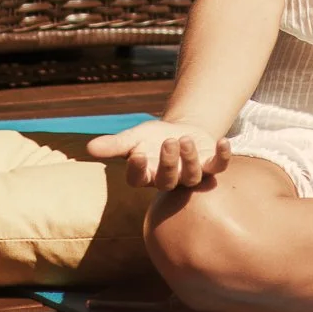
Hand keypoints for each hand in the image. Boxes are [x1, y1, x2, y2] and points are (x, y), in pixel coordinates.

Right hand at [85, 120, 229, 189]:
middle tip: (169, 142)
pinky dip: (223, 156)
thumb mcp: (134, 137)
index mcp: (147, 175)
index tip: (137, 154)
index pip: (138, 180)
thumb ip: (115, 145)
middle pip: (168, 180)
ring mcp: (191, 174)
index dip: (138, 169)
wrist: (180, 132)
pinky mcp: (210, 165)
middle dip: (169, 162)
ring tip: (185, 139)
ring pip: (192, 176)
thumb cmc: (152, 138)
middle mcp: (169, 179)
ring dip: (190, 158)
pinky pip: (219, 166)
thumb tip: (89, 148)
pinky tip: (223, 142)